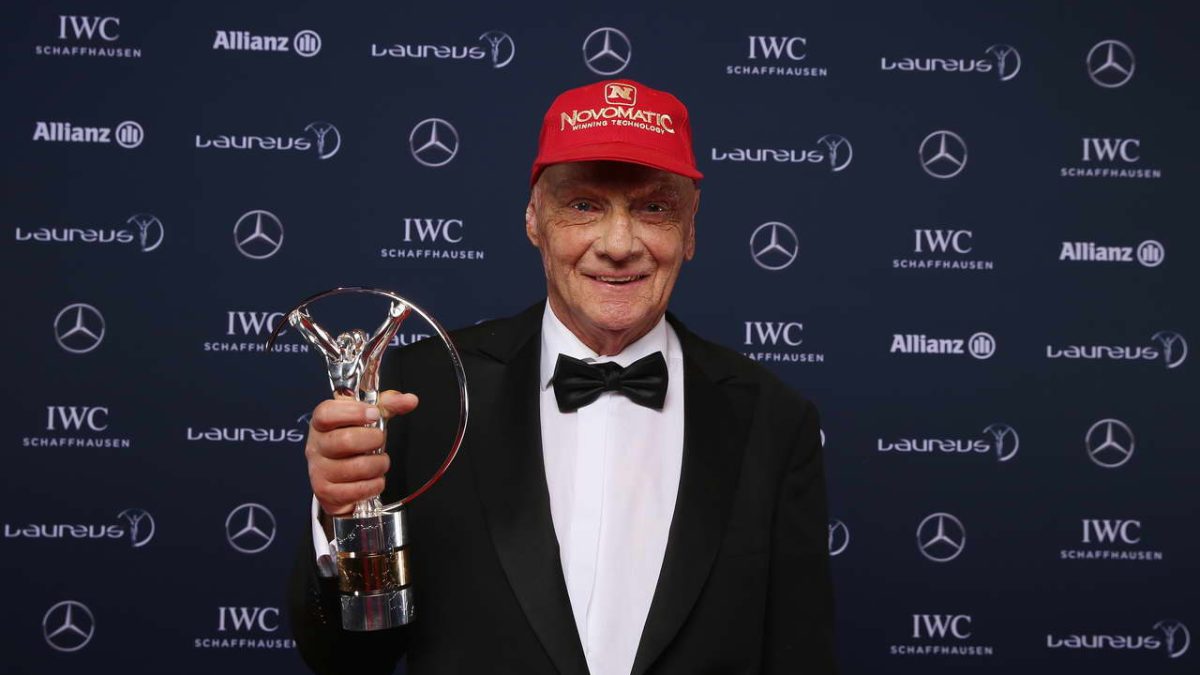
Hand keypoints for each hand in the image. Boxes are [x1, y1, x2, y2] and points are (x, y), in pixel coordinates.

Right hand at [305, 390, 418, 515]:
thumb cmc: (352, 444)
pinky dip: (374, 485)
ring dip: (378, 465)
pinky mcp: (326, 493)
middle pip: (346, 440)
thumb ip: (387, 406)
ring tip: (379, 462)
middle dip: (374, 440)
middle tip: (380, 441)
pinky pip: (358, 489)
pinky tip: (373, 480)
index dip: (353, 412)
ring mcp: (319, 471)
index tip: (374, 414)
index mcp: (321, 424)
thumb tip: (410, 400)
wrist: (338, 479)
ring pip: (357, 467)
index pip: (327, 413)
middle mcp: (316, 447)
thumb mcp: (367, 421)